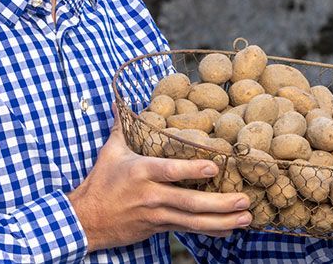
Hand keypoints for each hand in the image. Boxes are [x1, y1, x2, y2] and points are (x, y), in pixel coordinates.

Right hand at [68, 117, 251, 251]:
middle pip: (189, 202)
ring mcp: (156, 214)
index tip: (214, 167)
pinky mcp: (158, 227)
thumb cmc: (101, 182)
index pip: (169, 171)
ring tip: (246, 217)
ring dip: (222, 220)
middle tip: (244, 199)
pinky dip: (209, 231)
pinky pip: (187, 229)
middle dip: (219, 203)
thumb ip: (122, 127)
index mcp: (141, 172)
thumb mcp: (110, 152)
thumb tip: (120, 101)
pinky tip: (229, 230)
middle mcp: (151, 195)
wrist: (87, 220)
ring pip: (193, 220)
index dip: (191, 171)